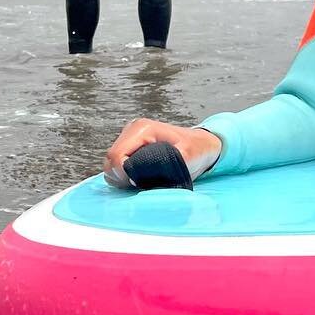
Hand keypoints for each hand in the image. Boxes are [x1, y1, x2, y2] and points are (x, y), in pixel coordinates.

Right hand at [104, 118, 222, 184]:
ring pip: (111, 162)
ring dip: (120, 176)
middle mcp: (133, 129)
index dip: (123, 173)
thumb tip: (147, 175)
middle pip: (110, 158)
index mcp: (143, 129)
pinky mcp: (131, 145)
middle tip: (138, 185)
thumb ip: (169, 163)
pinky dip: (122, 174)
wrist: (204, 143)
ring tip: (139, 182)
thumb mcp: (189, 155)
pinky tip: (137, 179)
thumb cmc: (198, 149)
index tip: (136, 183)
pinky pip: (117, 163)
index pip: (117, 154)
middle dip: (120, 176)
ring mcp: (130, 137)